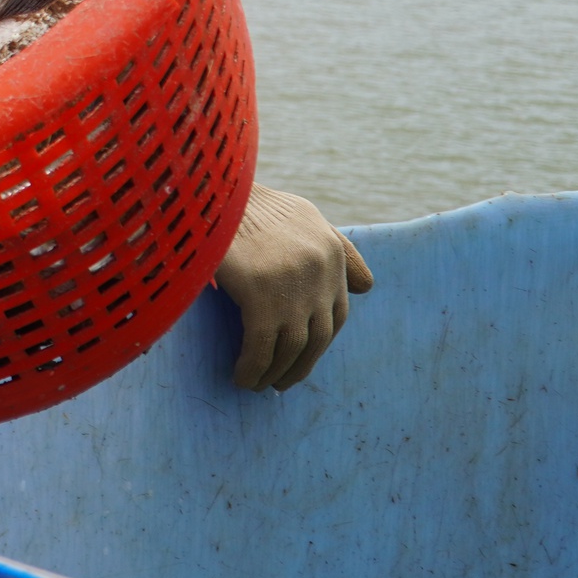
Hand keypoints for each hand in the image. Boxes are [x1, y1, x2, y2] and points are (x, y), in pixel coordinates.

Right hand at [213, 184, 373, 390]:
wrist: (211, 192)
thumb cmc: (251, 203)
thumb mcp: (306, 217)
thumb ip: (339, 249)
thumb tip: (366, 287)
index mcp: (332, 254)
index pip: (338, 314)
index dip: (320, 342)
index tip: (302, 357)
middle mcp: (320, 271)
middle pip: (319, 337)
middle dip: (301, 366)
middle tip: (282, 383)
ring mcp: (293, 286)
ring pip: (292, 347)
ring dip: (275, 373)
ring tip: (257, 385)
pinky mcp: (261, 295)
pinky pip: (261, 346)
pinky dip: (252, 367)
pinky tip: (241, 377)